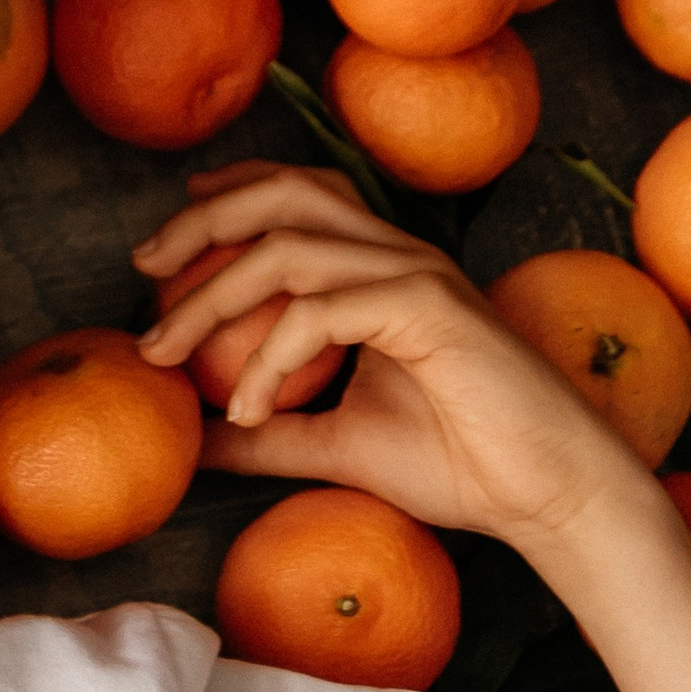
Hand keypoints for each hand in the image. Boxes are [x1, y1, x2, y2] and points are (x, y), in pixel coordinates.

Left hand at [133, 164, 657, 556]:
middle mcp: (400, 255)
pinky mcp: (430, 310)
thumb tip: (193, 439)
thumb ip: (267, 435)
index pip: (298, 195)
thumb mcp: (336, 444)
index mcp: (384, 269)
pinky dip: (268, 357)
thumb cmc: (460, 464)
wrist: (548, 496)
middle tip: (142, 270)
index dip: (227, 199)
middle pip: (285, 194)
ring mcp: (417, 276)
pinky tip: (247, 411)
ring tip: (164, 351)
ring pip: (289, 248)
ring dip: (213, 297)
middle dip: (202, 223)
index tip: (162, 245)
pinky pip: (323, 313)